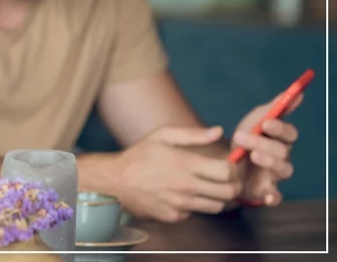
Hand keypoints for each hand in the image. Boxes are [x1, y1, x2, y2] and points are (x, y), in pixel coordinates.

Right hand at [112, 125, 241, 222]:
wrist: (115, 181)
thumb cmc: (139, 156)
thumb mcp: (162, 136)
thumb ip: (193, 134)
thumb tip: (218, 131)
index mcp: (186, 164)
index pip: (227, 172)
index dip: (233, 169)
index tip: (227, 166)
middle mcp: (186, 186)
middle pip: (228, 193)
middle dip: (232, 186)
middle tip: (226, 180)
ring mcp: (180, 204)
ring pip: (217, 207)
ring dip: (217, 198)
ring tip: (206, 188)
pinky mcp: (174, 216)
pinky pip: (195, 213)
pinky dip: (194, 206)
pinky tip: (183, 195)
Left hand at [231, 92, 301, 206]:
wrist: (223, 164)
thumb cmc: (244, 139)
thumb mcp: (253, 121)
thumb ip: (273, 108)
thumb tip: (296, 92)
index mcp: (280, 140)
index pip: (290, 134)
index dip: (280, 128)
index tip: (266, 123)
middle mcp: (282, 157)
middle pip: (284, 151)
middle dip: (264, 143)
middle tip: (241, 137)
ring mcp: (275, 175)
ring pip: (283, 170)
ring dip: (269, 162)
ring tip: (251, 155)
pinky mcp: (266, 191)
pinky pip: (276, 197)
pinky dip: (275, 197)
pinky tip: (269, 196)